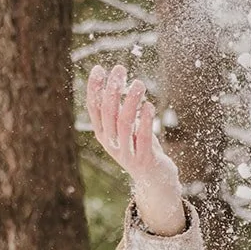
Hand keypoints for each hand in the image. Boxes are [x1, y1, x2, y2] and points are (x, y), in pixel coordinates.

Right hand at [86, 64, 184, 236]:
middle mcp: (112, 145)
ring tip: (139, 83)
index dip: (95, 88)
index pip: (94, 108)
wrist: (156, 181)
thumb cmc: (142, 148)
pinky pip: (144, 138)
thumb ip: (120, 111)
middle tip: (120, 69)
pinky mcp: (144, 160)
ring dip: (131, 100)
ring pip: (125, 123)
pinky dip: (146, 120)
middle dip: (113, 88)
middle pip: (109, 113)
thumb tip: (115, 82)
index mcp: (104, 135)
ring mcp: (127, 154)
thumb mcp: (128, 129)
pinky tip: (150, 105)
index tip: (99, 68)